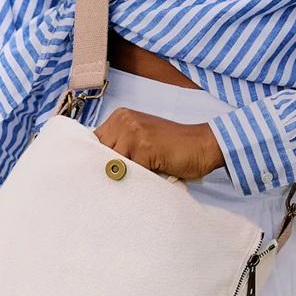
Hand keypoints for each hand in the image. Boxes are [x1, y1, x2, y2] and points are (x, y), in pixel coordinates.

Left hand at [93, 107, 224, 182]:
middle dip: (109, 168)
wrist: (202, 145)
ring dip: (124, 174)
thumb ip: (119, 146)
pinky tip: (151, 174)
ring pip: (113, 164)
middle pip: (99, 154)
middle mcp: (124, 121)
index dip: (97, 159)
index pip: (94, 142)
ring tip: (142, 174)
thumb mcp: (140, 138)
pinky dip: (138, 179)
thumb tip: (94, 166)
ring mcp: (134, 133)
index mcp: (121, 117)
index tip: (104, 171)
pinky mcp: (144, 148)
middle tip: (125, 176)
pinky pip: (130, 172)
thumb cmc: (172, 146)